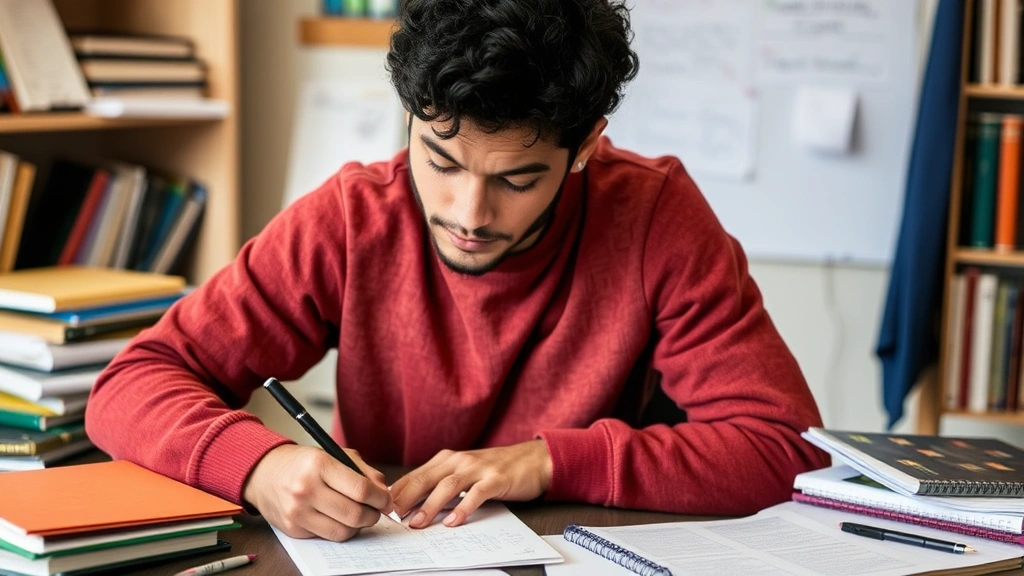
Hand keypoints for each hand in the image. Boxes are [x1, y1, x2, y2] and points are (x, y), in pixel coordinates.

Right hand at [242, 444, 392, 541]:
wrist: (264, 473)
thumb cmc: (304, 463)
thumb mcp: (334, 454)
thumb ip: (364, 471)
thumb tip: (384, 492)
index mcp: (319, 465)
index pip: (361, 489)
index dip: (381, 498)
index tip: (386, 500)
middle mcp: (306, 489)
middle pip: (354, 514)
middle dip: (373, 515)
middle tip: (376, 511)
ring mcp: (297, 511)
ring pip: (343, 531)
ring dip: (358, 526)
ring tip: (359, 515)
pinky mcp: (293, 529)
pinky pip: (327, 536)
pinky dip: (340, 529)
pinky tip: (339, 518)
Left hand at [390, 440, 551, 528]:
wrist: (532, 459)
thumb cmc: (494, 469)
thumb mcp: (464, 472)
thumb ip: (441, 483)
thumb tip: (413, 505)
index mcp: (447, 459)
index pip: (415, 475)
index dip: (398, 492)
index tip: (382, 508)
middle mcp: (459, 460)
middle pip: (426, 478)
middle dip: (406, 498)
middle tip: (392, 516)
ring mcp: (478, 468)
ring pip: (447, 486)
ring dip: (430, 505)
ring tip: (418, 523)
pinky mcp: (496, 478)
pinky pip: (476, 494)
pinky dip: (463, 507)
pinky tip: (453, 521)